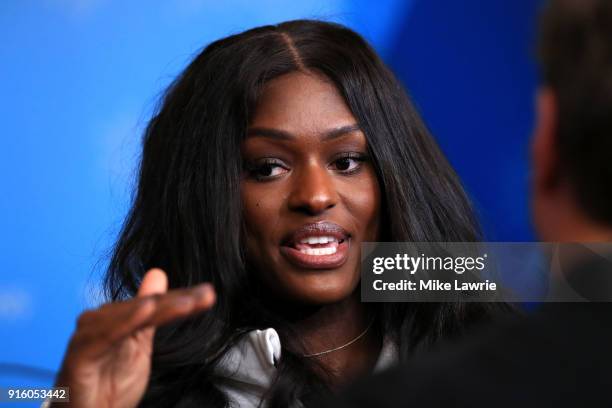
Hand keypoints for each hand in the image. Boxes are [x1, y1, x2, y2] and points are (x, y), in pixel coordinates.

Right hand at [51, 268, 215, 407]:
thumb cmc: (109, 385)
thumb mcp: (140, 344)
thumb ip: (152, 312)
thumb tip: (158, 273)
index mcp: (116, 317)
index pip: (155, 303)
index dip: (183, 298)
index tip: (209, 294)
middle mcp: (100, 321)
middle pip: (145, 306)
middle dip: (178, 300)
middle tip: (206, 295)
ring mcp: (88, 335)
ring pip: (130, 315)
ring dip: (160, 307)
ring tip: (185, 302)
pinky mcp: (79, 354)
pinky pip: (105, 335)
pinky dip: (126, 321)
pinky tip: (147, 310)